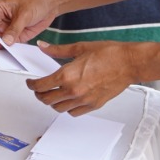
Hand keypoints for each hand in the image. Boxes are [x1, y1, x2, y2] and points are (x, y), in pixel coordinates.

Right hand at [0, 0, 58, 45]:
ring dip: (3, 47)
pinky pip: (8, 46)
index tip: (0, 42)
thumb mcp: (25, 14)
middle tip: (4, 48)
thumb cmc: (36, 1)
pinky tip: (16, 50)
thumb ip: (15, 28)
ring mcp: (5, 29)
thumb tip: (6, 40)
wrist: (49, 4)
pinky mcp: (13, 36)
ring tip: (10, 50)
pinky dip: (11, 50)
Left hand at [25, 40, 150, 115]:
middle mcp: (74, 90)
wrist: (129, 63)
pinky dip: (67, 108)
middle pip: (47, 99)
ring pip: (59, 108)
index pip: (41, 85)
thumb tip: (43, 47)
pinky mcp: (94, 105)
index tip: (30, 82)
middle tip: (39, 89)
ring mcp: (84, 100)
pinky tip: (68, 100)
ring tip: (53, 94)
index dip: (31, 85)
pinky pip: (74, 113)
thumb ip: (57, 50)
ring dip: (52, 102)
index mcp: (67, 75)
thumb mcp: (79, 47)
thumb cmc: (109, 54)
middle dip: (39, 94)